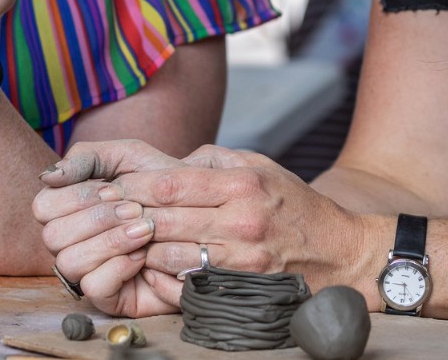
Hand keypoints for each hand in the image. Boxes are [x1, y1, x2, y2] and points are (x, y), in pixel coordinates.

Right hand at [35, 140, 188, 316]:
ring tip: (145, 230)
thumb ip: (85, 157)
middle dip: (97, 219)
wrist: (197, 210)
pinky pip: (93, 288)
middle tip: (135, 209)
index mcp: (66, 209)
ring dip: (109, 242)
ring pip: (69, 263)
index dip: (77, 197)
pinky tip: (143, 255)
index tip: (113, 189)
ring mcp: (86, 270)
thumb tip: (47, 176)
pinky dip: (118, 268)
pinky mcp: (108, 296)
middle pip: (53, 235)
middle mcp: (70, 242)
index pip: (44, 206)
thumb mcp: (126, 156)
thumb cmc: (157, 182)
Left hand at [37, 141, 372, 315]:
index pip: (169, 182)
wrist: (341, 253)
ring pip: (169, 254)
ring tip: (126, 242)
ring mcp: (241, 258)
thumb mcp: (259, 166)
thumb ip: (212, 160)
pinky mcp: (242, 287)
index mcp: (241, 183)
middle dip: (129, 217)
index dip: (133, 186)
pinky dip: (165, 274)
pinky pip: (189, 282)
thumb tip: (167, 161)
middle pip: (162, 218)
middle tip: (107, 216)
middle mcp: (241, 220)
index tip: (114, 187)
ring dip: (141, 249)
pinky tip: (154, 266)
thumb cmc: (295, 206)